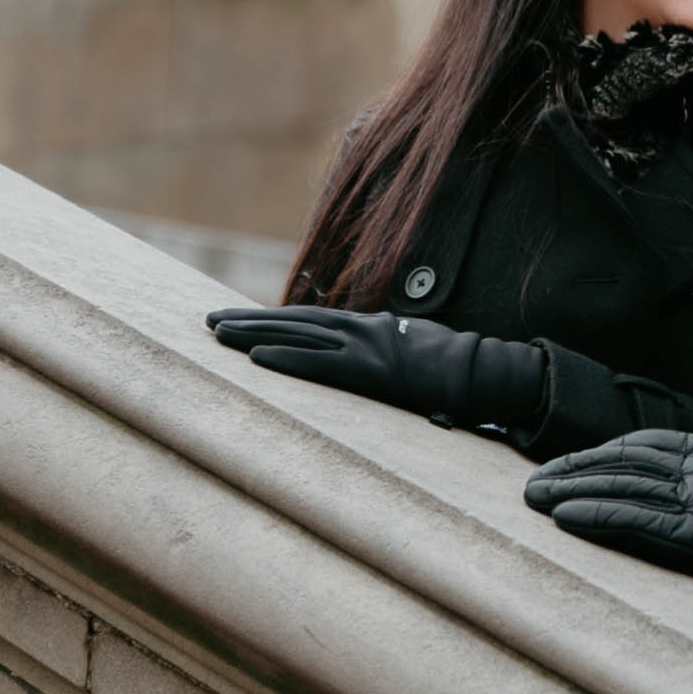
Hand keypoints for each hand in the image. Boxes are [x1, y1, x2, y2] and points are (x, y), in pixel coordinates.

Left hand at [205, 306, 546, 431]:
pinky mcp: (370, 373)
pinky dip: (287, 360)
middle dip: (249, 321)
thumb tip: (381, 351)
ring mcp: (365, 350)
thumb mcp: (417, 350)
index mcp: (371, 327)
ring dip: (254, 335)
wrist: (483, 373)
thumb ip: (391, 349)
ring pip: (298, 337)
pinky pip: (320, 366)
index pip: (312, 320)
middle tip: (209, 322)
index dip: (274, 320)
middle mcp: (361, 331)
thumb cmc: (459, 368)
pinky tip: (256, 360)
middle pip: (293, 322)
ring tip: (217, 334)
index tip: (241, 321)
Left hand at [524, 429, 692, 641]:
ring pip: (623, 487)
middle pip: (623, 462)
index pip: (641, 444)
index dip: (598, 453)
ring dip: (574, 491)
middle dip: (574, 470)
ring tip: (537, 497)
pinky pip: (637, 520)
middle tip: (534, 480)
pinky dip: (598, 516)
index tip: (565, 464)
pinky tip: (566, 517)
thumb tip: (658, 479)